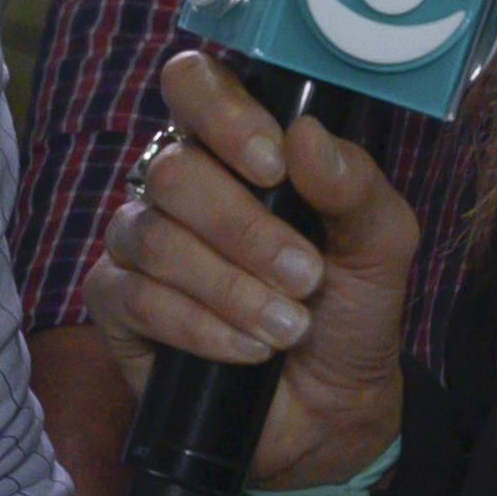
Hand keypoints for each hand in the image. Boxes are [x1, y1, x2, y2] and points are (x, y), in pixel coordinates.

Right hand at [83, 51, 418, 487]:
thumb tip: (307, 135)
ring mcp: (140, 242)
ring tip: (288, 328)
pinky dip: (198, 326)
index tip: (273, 166)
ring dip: (230, 287)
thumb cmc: (349, 311)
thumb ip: (357, 187)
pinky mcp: (116, 305)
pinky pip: (134, 298)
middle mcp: (179, 186)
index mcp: (236, 149)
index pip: (194, 85)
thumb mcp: (380, 246)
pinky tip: (247, 351)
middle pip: (173, 171)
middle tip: (304, 275)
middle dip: (244, 230)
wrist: (331, 410)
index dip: (223, 114)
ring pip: (153, 237)